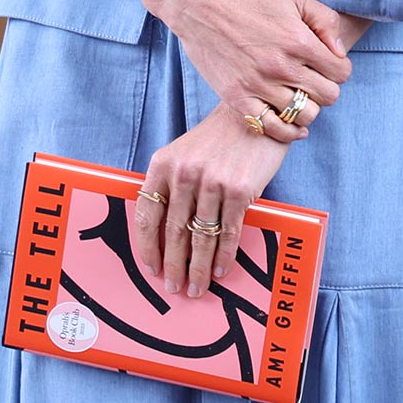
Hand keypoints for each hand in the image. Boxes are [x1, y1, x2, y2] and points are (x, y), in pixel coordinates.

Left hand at [133, 99, 292, 296]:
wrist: (255, 115)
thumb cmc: (217, 139)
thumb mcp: (183, 153)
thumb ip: (171, 185)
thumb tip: (164, 232)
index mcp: (163, 164)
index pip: (147, 214)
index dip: (147, 246)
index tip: (151, 267)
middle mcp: (185, 173)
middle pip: (174, 232)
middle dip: (173, 266)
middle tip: (173, 287)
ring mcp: (213, 182)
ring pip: (202, 238)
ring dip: (199, 269)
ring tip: (196, 287)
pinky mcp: (240, 190)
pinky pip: (229, 232)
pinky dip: (224, 256)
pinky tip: (221, 271)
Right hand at [152, 0, 353, 144]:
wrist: (198, 1)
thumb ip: (324, 20)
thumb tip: (340, 52)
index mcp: (298, 41)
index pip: (341, 72)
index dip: (339, 67)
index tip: (328, 62)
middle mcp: (281, 67)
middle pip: (328, 96)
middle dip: (327, 86)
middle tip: (314, 77)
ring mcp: (258, 85)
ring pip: (305, 115)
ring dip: (308, 106)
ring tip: (299, 93)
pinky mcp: (237, 98)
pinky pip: (272, 128)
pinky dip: (287, 129)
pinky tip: (290, 119)